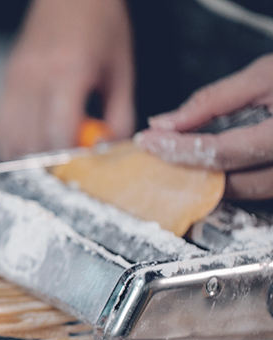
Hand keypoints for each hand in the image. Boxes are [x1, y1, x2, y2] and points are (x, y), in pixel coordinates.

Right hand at [0, 0, 134, 158]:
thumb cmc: (99, 24)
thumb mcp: (122, 71)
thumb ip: (119, 115)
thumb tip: (110, 151)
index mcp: (69, 71)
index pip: (58, 132)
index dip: (67, 158)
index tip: (80, 168)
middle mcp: (35, 76)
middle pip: (31, 141)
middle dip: (48, 163)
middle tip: (65, 168)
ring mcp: (15, 79)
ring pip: (9, 138)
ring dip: (27, 157)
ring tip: (46, 160)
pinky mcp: (5, 81)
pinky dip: (10, 145)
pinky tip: (27, 149)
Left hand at [135, 54, 272, 199]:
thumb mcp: (264, 75)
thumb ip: (213, 102)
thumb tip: (166, 123)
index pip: (217, 152)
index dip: (176, 149)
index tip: (150, 141)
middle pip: (228, 181)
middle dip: (187, 170)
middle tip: (159, 153)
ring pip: (244, 192)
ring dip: (208, 179)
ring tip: (181, 159)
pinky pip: (258, 188)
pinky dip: (231, 178)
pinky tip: (212, 165)